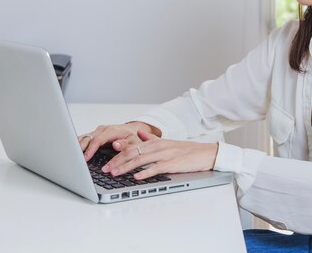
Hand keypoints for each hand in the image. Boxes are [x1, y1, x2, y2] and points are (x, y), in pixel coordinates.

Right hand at [78, 122, 159, 161]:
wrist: (131, 130)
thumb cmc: (132, 137)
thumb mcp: (133, 141)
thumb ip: (125, 144)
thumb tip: (116, 145)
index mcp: (112, 130)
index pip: (98, 139)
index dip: (91, 149)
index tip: (86, 158)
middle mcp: (102, 129)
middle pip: (88, 138)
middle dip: (80, 148)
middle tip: (74, 158)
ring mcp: (97, 131)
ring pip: (84, 137)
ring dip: (77, 145)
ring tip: (71, 155)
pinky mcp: (93, 134)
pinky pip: (83, 138)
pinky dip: (77, 144)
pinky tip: (72, 150)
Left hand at [101, 130, 218, 179]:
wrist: (205, 152)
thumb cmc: (186, 150)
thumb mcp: (167, 142)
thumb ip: (151, 139)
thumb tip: (139, 134)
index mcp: (155, 142)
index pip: (132, 147)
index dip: (118, 155)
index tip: (107, 163)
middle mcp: (158, 147)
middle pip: (133, 153)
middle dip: (117, 162)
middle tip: (106, 170)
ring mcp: (165, 155)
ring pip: (141, 160)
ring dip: (126, 167)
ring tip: (115, 173)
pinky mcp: (173, 164)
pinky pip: (156, 168)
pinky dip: (145, 172)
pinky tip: (137, 177)